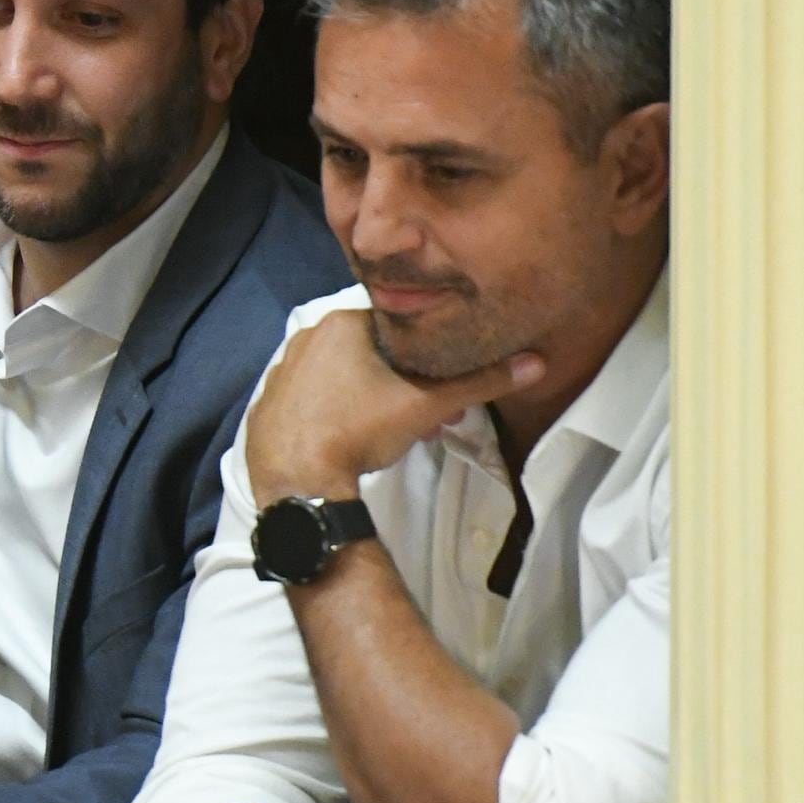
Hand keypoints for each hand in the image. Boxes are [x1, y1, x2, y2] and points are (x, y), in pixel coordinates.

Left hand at [244, 307, 542, 504]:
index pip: (398, 328)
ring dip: (374, 399)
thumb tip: (536, 363)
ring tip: (397, 434)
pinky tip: (352, 440)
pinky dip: (336, 413)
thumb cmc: (360, 428)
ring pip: (342, 377)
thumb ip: (481, 381)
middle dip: (406, 384)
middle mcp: (307, 337)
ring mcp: (281, 371)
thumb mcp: (428, 404)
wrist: (297, 480)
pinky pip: (312, 400)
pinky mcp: (266, 404)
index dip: (428, 357)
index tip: (445, 388)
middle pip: (371, 354)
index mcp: (342, 322)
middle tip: (431, 417)